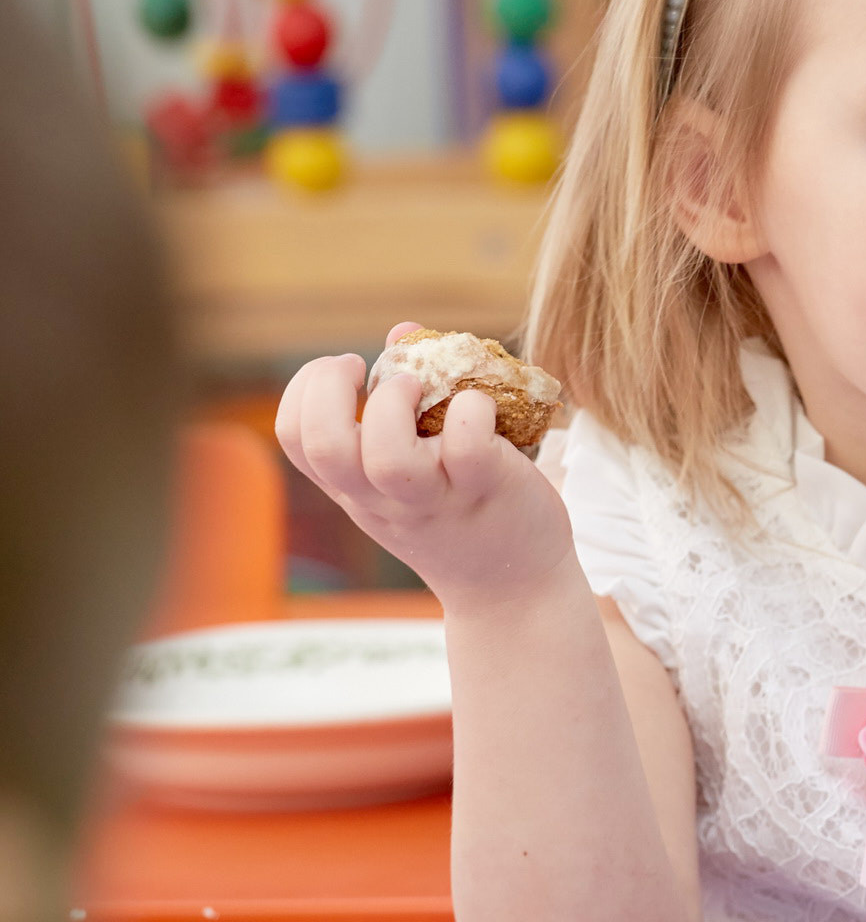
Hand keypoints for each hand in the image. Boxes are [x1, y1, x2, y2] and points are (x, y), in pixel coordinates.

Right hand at [274, 323, 573, 609]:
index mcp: (355, 489)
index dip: (305, 390)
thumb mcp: (413, 472)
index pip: (295, 437)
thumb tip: (404, 332)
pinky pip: (467, 448)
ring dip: (398, 404)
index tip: (345, 370)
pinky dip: (472, 411)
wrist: (514, 589)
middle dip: (333, 391)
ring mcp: (433, 499)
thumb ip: (401, 405)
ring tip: (422, 389)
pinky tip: (481, 408)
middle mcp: (383, 498)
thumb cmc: (462, 513)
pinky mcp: (485, 491)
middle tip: (369, 372)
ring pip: (388, 457)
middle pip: (324, 445)